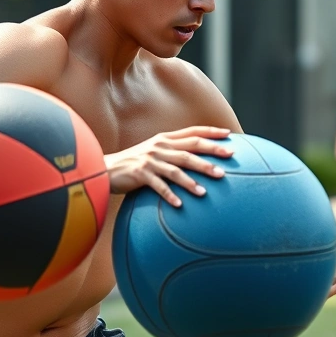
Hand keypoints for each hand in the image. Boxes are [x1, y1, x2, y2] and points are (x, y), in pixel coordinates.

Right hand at [106, 126, 231, 206]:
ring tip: (205, 191)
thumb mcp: (155, 151)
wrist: (106, 168)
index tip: (229, 135)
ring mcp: (150, 160)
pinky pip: (158, 186)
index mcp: (165, 139)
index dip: (211, 132)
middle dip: (211, 152)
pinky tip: (180, 204)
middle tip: (229, 158)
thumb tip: (199, 156)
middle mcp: (159, 146)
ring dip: (192, 180)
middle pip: (190, 149)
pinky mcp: (140, 174)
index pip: (193, 132)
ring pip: (176, 169)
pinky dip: (170, 195)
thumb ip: (174, 151)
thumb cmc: (135, 162)